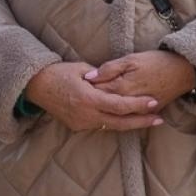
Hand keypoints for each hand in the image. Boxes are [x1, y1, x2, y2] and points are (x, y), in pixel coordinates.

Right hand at [23, 62, 163, 132]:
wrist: (36, 86)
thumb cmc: (59, 73)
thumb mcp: (82, 69)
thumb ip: (102, 77)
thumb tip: (118, 81)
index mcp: (88, 99)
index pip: (120, 106)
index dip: (138, 106)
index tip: (153, 102)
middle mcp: (86, 115)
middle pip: (120, 123)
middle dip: (141, 122)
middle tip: (159, 120)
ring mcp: (81, 123)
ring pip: (110, 126)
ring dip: (128, 122)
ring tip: (145, 118)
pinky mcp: (77, 126)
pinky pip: (99, 125)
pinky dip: (111, 120)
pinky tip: (122, 117)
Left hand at [84, 50, 195, 110]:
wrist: (184, 71)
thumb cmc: (157, 61)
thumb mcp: (131, 59)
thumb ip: (109, 68)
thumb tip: (89, 76)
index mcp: (121, 87)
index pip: (97, 91)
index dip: (86, 88)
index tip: (76, 84)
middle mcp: (127, 102)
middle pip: (104, 105)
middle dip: (92, 102)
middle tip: (80, 97)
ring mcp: (136, 110)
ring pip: (115, 115)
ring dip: (102, 111)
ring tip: (91, 107)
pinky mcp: (146, 113)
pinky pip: (127, 118)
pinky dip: (116, 117)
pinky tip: (107, 114)